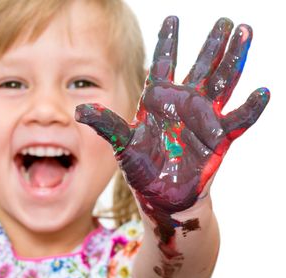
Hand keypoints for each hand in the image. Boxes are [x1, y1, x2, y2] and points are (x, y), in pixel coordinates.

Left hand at [76, 17, 268, 239]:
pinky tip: (262, 91)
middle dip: (212, 44)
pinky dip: (251, 107)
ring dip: (233, 58)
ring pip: (222, 81)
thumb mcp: (122, 144)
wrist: (161, 196)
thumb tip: (79, 111)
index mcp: (158, 100)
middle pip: (200, 66)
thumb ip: (106, 125)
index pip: (163, 64)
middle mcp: (183, 103)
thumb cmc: (140, 169)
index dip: (168, 42)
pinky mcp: (219, 138)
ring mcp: (204, 118)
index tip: (172, 18)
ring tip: (245, 32)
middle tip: (226, 20)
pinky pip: (238, 119)